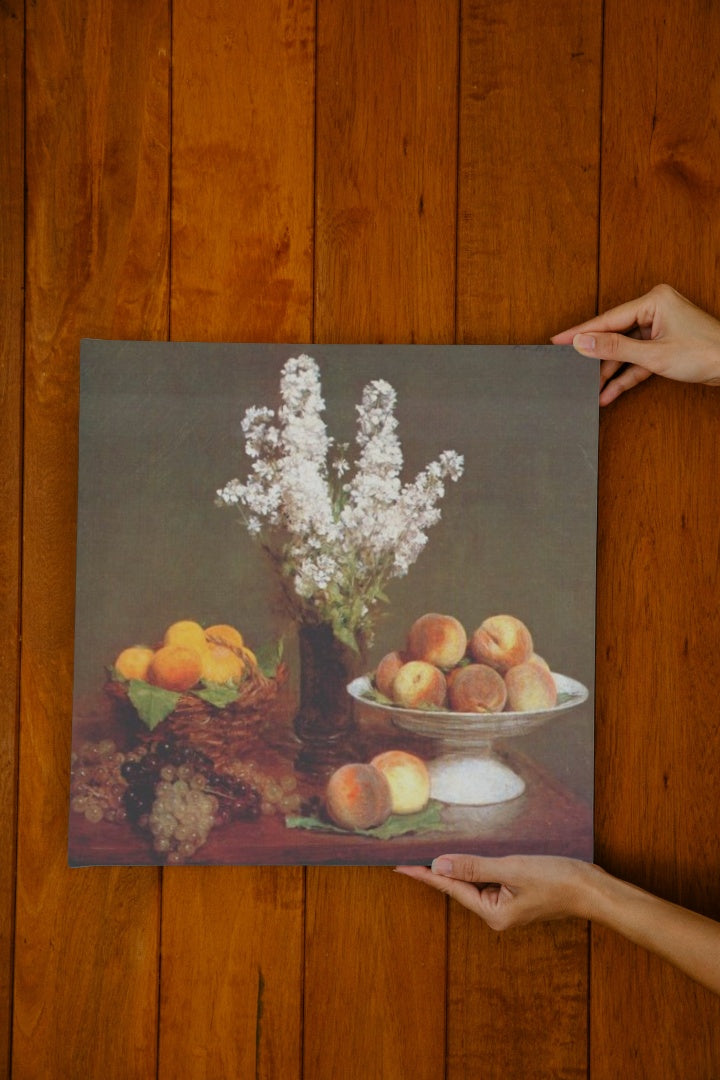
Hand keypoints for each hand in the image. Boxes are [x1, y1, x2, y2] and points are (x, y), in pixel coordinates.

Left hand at [395, 854, 596, 929]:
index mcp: (494, 913)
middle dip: (440, 870)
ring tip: (438, 850)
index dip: (425, 876)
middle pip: (461, 887)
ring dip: (460, 866)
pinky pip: (490, 879)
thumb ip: (474, 867)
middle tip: (412, 853)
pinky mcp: (517, 895)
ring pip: (476, 881)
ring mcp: (508, 906)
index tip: (400, 868)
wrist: (592, 889)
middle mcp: (497, 914)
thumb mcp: (512, 869)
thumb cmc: (557, 880)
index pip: (451, 889)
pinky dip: (479, 867)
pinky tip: (472, 855)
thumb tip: (440, 866)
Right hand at [551, 283, 719, 404]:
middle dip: (596, 358)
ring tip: (591, 390)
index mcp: (654, 301)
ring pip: (625, 351)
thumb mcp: (654, 355)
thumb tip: (583, 342)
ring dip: (610, 373)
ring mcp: (660, 328)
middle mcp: (655, 310)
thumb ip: (615, 348)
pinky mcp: (664, 345)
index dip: (581, 332)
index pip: (608, 319)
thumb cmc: (706, 353)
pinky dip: (626, 376)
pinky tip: (609, 392)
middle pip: (615, 335)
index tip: (558, 340)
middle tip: (571, 369)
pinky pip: (637, 360)